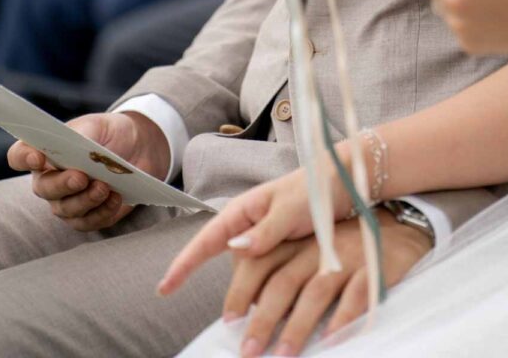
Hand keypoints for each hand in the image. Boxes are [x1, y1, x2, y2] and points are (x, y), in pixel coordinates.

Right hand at [7, 111, 170, 231]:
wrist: (137, 147)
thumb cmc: (108, 133)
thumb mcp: (96, 126)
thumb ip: (82, 136)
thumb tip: (76, 149)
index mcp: (44, 152)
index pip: (19, 156)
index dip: (23, 158)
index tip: (38, 157)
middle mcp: (50, 180)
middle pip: (44, 189)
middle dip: (62, 184)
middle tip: (81, 177)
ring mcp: (67, 201)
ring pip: (66, 209)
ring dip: (86, 200)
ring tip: (104, 187)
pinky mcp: (88, 216)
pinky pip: (88, 222)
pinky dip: (102, 212)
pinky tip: (115, 198)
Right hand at [160, 167, 347, 296]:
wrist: (342, 184)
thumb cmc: (315, 189)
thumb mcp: (290, 208)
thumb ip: (264, 230)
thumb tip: (234, 248)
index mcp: (243, 212)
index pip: (206, 241)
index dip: (184, 265)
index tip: (164, 288)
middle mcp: (248, 228)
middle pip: (231, 269)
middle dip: (236, 295)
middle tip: (240, 323)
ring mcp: (264, 241)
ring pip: (252, 277)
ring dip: (262, 294)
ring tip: (276, 310)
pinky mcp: (281, 251)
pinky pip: (270, 277)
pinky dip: (276, 290)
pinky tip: (289, 301)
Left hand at [209, 209, 429, 356]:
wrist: (395, 227)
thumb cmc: (344, 246)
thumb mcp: (309, 250)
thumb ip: (282, 270)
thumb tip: (252, 307)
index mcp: (296, 242)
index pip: (261, 262)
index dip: (241, 291)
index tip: (229, 320)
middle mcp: (316, 248)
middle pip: (283, 282)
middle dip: (263, 319)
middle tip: (249, 349)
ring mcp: (344, 257)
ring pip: (315, 291)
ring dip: (297, 326)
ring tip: (283, 354)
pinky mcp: (371, 268)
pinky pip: (356, 295)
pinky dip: (342, 319)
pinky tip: (331, 340)